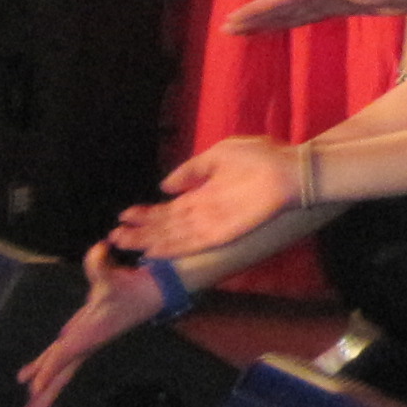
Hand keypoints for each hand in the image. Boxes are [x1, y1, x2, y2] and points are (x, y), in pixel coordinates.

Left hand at [15, 244, 168, 406]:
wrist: (157, 293)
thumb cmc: (136, 286)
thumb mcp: (116, 276)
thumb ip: (101, 263)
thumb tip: (100, 246)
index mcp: (90, 334)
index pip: (66, 353)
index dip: (50, 368)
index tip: (33, 388)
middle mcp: (84, 343)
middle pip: (59, 377)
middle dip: (42, 403)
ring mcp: (84, 342)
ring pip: (59, 373)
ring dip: (43, 393)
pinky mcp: (84, 337)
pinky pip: (60, 360)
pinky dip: (45, 371)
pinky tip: (29, 380)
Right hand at [116, 135, 303, 256]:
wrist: (292, 168)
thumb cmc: (262, 157)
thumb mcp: (219, 155)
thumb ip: (192, 170)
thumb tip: (165, 184)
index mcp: (204, 195)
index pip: (170, 209)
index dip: (147, 213)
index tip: (124, 214)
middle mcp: (205, 213)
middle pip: (166, 227)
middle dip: (140, 231)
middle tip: (114, 235)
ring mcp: (214, 224)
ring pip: (173, 237)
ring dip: (148, 240)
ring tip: (123, 242)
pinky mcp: (224, 233)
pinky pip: (194, 243)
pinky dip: (173, 248)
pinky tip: (153, 251)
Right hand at [222, 0, 406, 33]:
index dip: (255, 10)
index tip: (231, 20)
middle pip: (280, 4)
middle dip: (255, 17)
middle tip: (228, 29)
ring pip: (292, 12)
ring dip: (269, 21)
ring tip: (245, 30)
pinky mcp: (342, 7)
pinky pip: (310, 16)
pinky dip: (292, 22)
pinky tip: (279, 26)